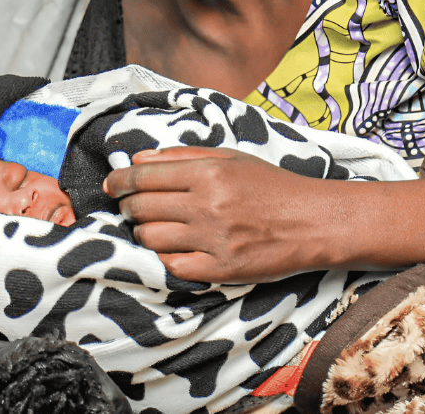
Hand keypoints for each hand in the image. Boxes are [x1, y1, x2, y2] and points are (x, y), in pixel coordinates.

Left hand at [104, 146, 332, 283]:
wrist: (313, 221)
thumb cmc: (271, 186)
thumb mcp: (231, 158)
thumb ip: (183, 156)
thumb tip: (138, 160)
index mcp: (208, 173)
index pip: (143, 177)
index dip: (119, 182)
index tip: (111, 186)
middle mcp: (207, 205)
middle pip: (141, 208)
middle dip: (129, 207)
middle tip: (133, 207)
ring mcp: (213, 240)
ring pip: (151, 238)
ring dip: (144, 233)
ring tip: (154, 227)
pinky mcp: (220, 270)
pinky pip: (173, 267)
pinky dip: (167, 258)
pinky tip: (176, 248)